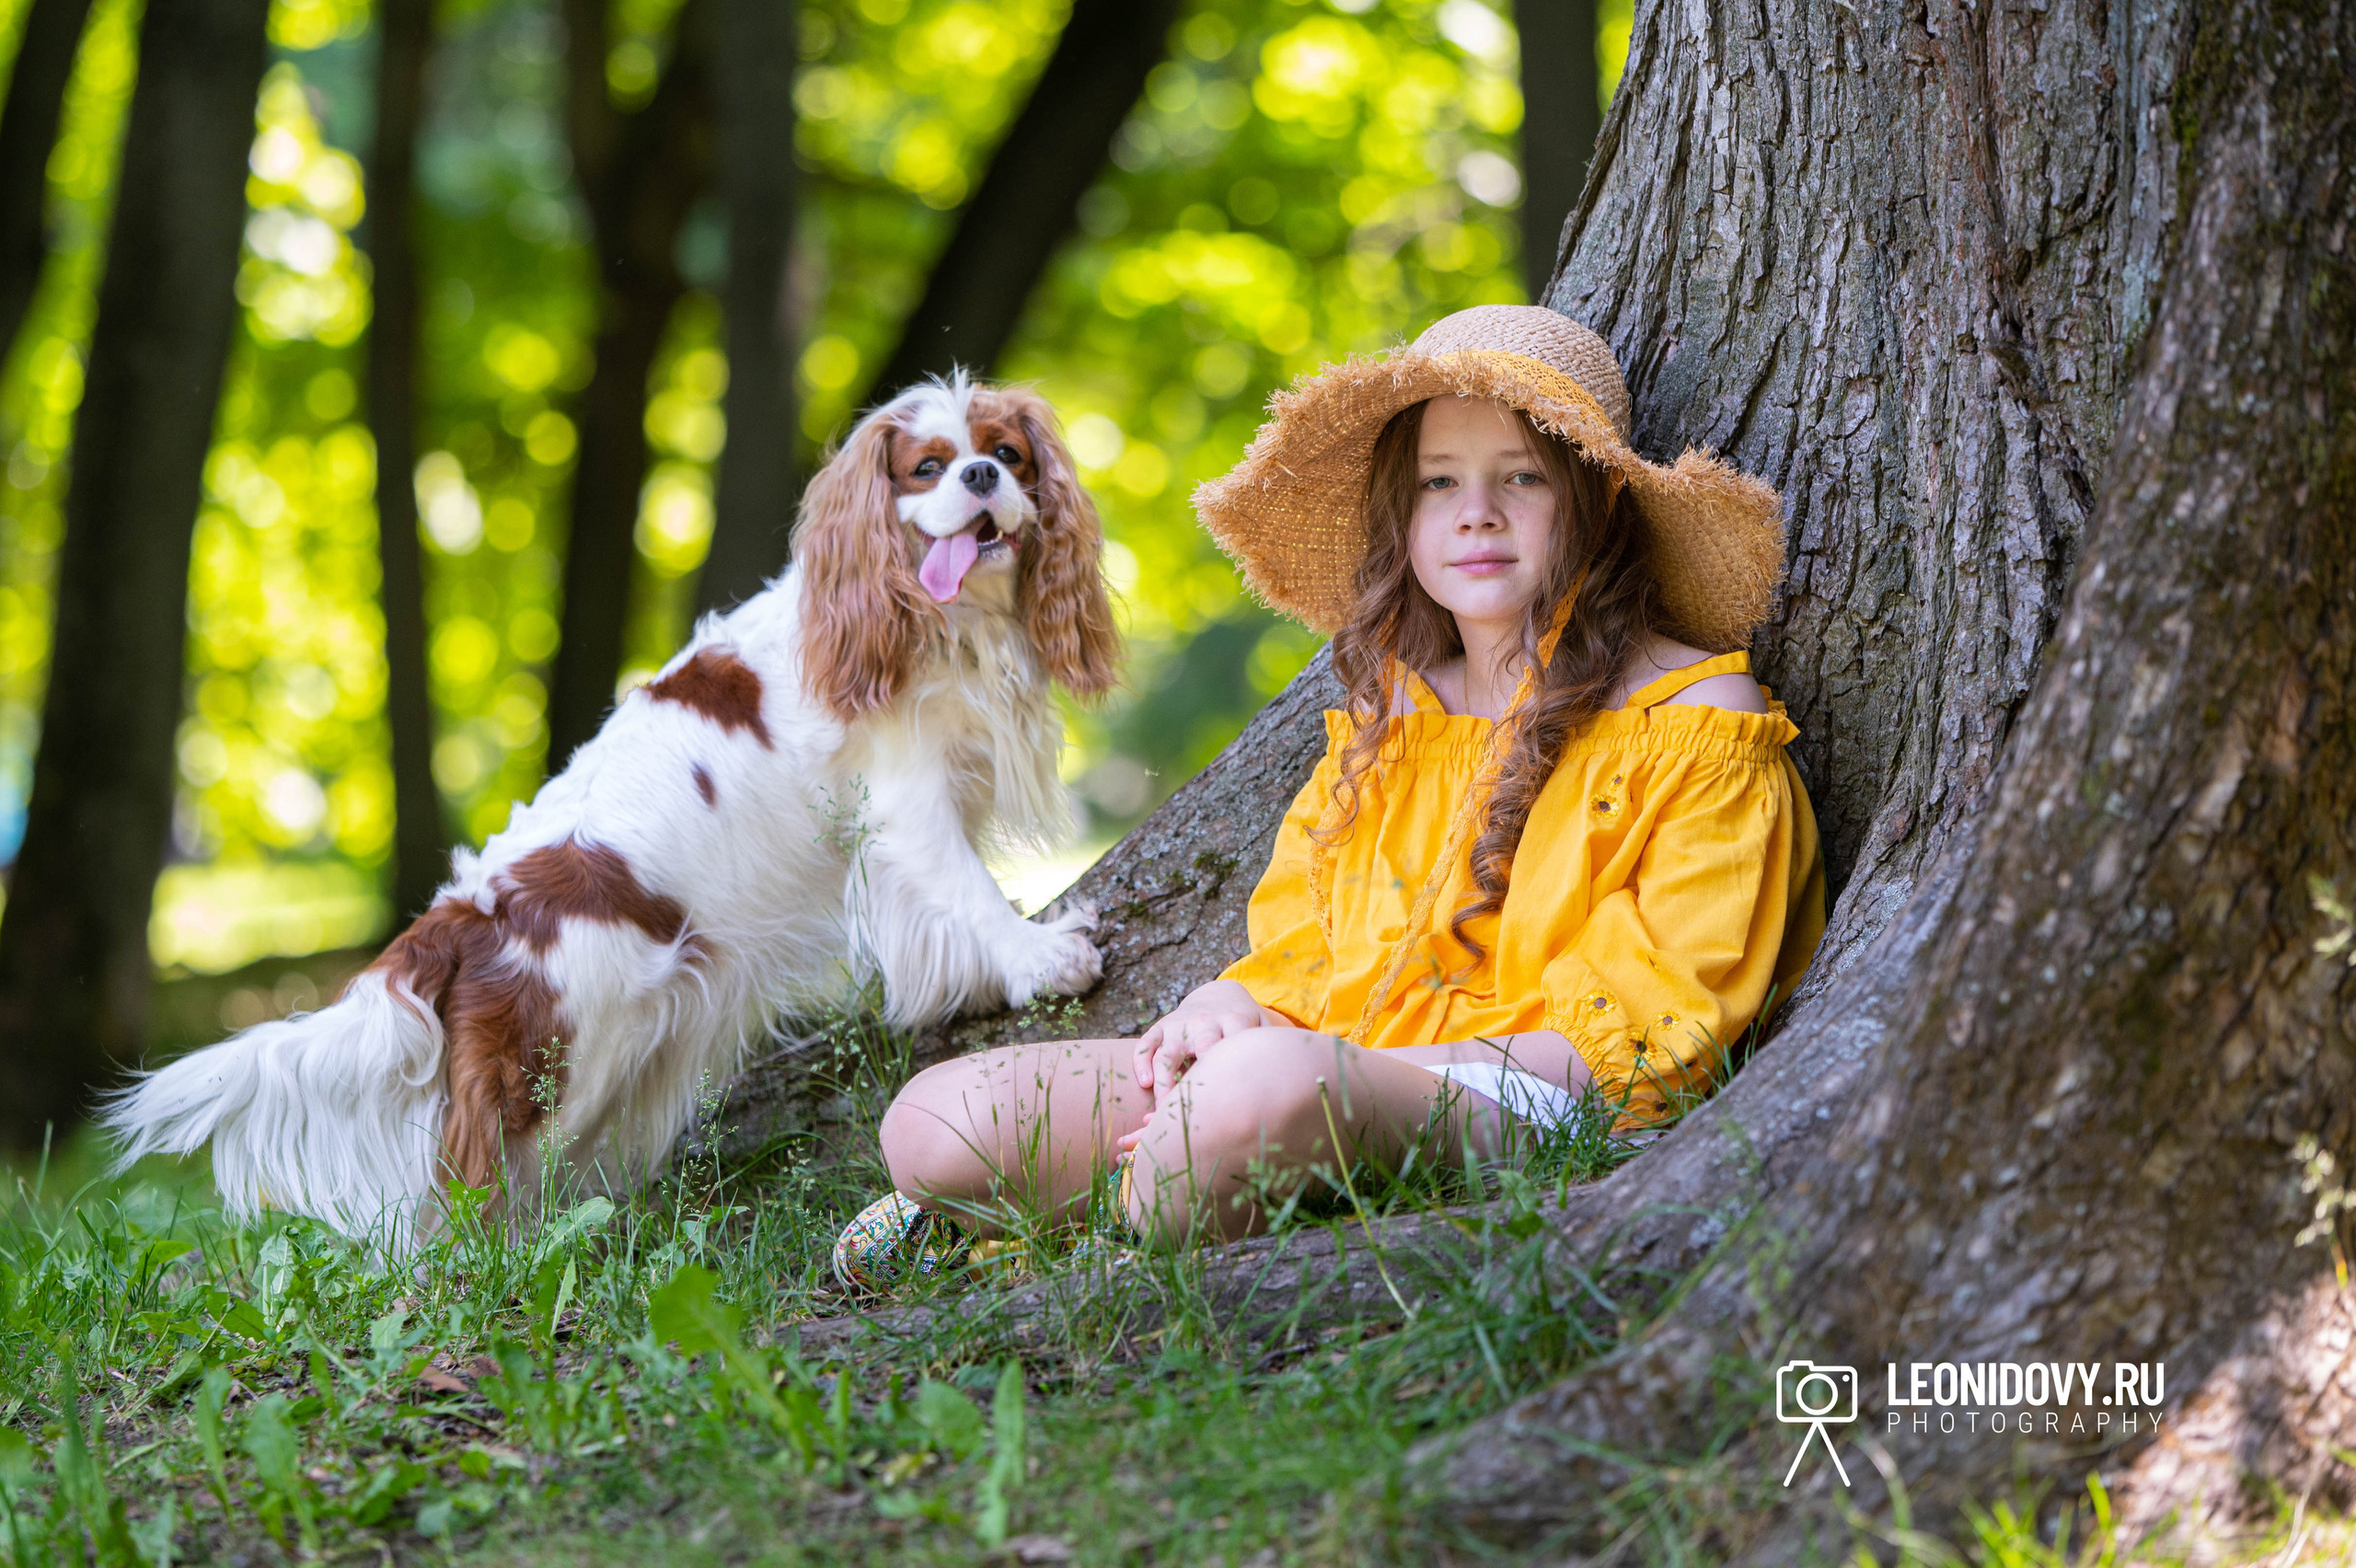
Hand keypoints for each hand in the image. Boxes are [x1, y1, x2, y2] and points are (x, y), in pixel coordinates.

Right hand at [1119, 981, 1269, 1150]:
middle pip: (1200, 1047)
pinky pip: (1145, 1044)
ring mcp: (1179, 1025)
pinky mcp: (1160, 1028)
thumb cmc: (1246, 1027)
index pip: (1233, 1045)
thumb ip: (1276, 1051)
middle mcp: (1204, 1022)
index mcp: (1235, 1021)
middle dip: (1198, 1077)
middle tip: (1195, 1112)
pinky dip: (1141, 1063)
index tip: (1232, 1102)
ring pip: (1166, 1053)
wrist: (1218, 995)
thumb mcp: (1263, 1030)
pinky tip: (1145, 1085)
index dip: (1231, 1071)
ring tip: (1163, 1112)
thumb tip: (1305, 1078)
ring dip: (1164, 1082)